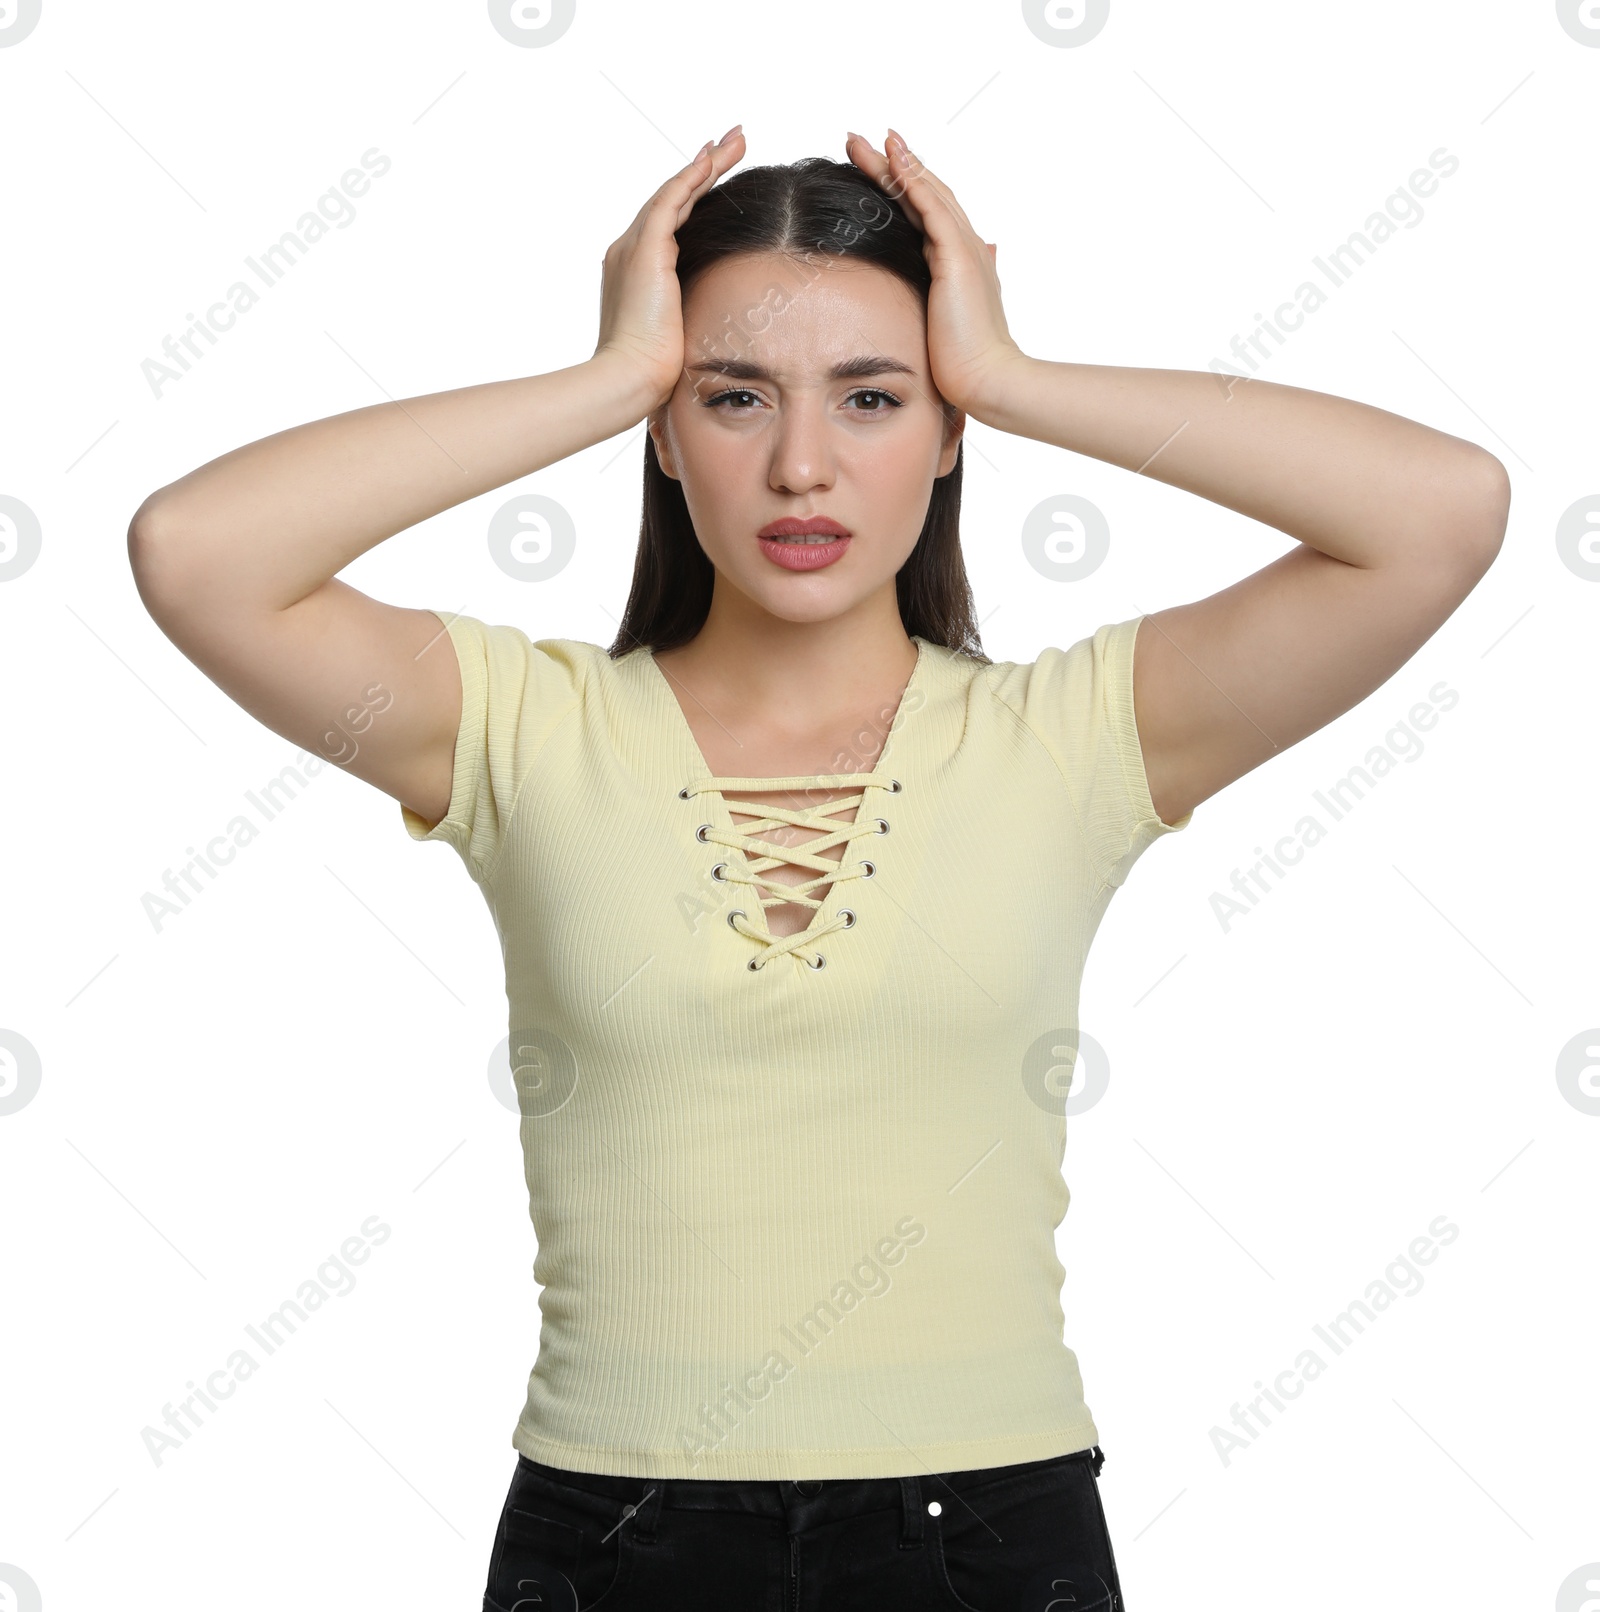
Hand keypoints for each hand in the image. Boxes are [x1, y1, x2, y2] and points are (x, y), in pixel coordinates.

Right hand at [593, 125, 746, 411]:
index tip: (713, 172)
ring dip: (706, 163)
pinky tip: (714, 158)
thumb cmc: (651, 372)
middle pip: (672, 197)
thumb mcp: (673, 336)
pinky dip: (693, 177)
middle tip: (729, 141)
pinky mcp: (646, 250)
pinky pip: (672, 200)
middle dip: (703, 168)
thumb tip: (710, 325)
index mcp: (634, 270)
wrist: (628, 378)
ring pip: (675, 192)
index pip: (668, 221)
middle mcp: (628, 250)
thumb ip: (686, 318)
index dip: (692, 194)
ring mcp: (634, 247)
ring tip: (735, 139)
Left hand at [844, 129, 1028, 420]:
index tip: (875, 168)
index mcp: (958, 263)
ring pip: (925, 192)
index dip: (901, 188)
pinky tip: (892, 157)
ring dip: (894, 163)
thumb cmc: (962, 364)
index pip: (926, 214)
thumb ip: (939, 302)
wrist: (986, 380)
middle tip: (859, 141)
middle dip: (891, 166)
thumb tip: (935, 293)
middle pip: (923, 194)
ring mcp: (963, 248)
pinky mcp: (956, 256)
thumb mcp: (943, 325)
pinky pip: (931, 206)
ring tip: (863, 140)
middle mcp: (964, 247)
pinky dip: (912, 179)